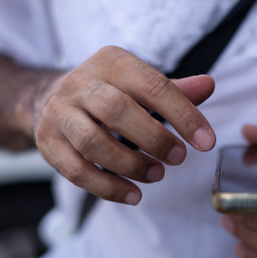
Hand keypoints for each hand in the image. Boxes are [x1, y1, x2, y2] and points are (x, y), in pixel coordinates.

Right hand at [32, 46, 215, 204]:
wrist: (52, 98)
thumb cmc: (110, 93)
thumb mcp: (139, 84)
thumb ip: (174, 90)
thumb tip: (209, 85)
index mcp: (112, 62)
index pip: (153, 85)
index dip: (184, 115)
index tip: (206, 142)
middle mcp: (81, 83)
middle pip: (117, 110)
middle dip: (154, 139)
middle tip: (179, 158)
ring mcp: (60, 113)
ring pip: (93, 142)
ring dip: (130, 164)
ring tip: (157, 175)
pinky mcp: (48, 143)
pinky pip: (76, 171)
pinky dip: (107, 187)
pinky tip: (133, 195)